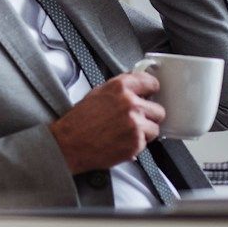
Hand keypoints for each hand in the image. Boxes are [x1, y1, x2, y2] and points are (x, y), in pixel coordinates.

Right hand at [49, 71, 164, 172]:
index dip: (151, 90)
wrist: (69, 144)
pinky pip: (146, 143)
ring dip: (144, 132)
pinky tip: (121, 141)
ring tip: (126, 133)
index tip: (150, 95)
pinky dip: (136, 144)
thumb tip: (136, 87)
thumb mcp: (97, 93)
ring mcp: (134, 124)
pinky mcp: (135, 142)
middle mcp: (130, 103)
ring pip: (155, 128)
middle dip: (149, 116)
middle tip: (137, 120)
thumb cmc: (79, 121)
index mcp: (120, 87)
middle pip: (158, 109)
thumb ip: (120, 89)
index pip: (150, 82)